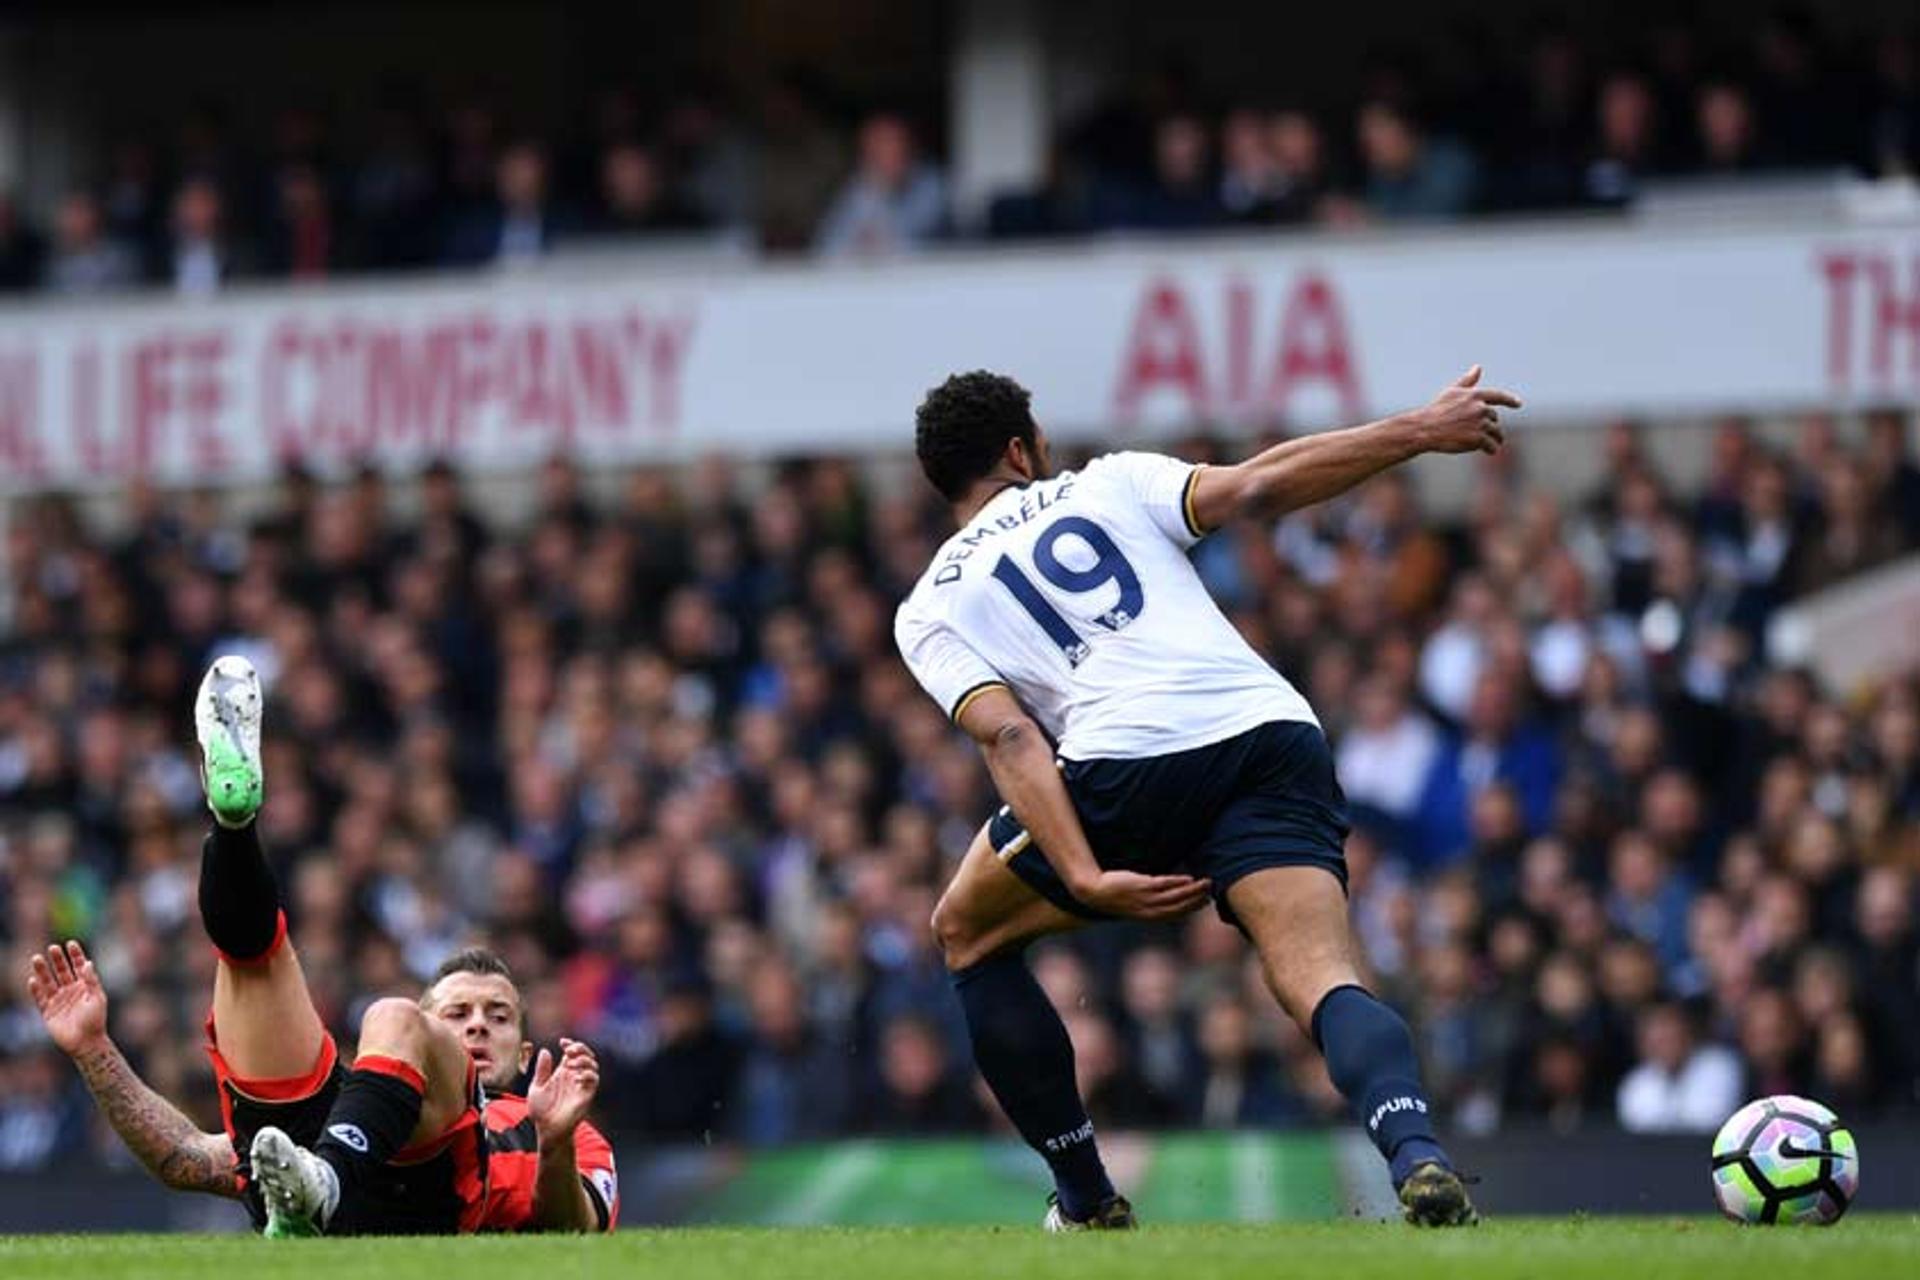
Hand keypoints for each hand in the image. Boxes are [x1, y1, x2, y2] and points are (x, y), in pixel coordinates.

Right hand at [27, 941, 108, 1055]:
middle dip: (57, 960)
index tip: (70, 943)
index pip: (79, 967)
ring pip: (48, 982)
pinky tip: (32, 980)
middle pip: (62, 971)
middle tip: (52, 948)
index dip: (75, 955)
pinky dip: (36, 989)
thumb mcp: (97, 998)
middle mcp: (71, 991)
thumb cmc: (96, 1020)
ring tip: (36, 958)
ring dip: (42, 971)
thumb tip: (87, 962)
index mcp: (85, 986)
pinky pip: (40, 998)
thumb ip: (91, 980)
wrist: (86, 1043)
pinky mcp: (48, 1011)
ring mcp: (59, 1000)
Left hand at [527, 1037, 599, 1143]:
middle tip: (569, 1050)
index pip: (573, 1052)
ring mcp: (581, 1086)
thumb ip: (542, 1070)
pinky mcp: (586, 1096)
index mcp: (563, 1072)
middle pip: (586, 1055)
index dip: (571, 1044)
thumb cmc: (541, 1111)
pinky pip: (594, 1081)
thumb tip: (545, 1050)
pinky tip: (576, 1077)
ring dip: (584, 1060)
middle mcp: (574, 1076)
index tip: (562, 1042)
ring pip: (593, 1065)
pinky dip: (587, 1075)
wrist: (546, 1129)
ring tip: (571, 1064)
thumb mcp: (536, 1087)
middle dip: (581, 1048)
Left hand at [1069, 870, 1212, 920]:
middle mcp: (1150, 910)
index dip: (1191, 909)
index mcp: (1149, 916)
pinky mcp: (1143, 886)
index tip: (1205, 903)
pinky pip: (1164, 884)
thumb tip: (1160, 896)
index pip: (1175, 914)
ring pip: (1175, 896)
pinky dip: (1178, 882)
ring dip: (1193, 890)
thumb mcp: (1133, 903)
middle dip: (1197, 900)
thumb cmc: (1113, 897)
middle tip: (1213, 893)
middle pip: (1180, 906)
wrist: (1095, 893)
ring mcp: (1147, 898)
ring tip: (1206, 883)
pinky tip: (1188, 878)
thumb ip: (1148, 902)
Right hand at [1409, 365, 1521, 455]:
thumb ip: (1467, 382)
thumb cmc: (1436, 411)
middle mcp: (1480, 408)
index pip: (1498, 396)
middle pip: (1494, 418)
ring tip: (1490, 445)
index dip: (1510, 400)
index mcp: (1475, 395)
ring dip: (1494, 439)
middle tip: (1478, 433)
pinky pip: (1491, 445)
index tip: (1518, 404)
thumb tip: (1478, 367)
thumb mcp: (1452, 393)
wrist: (1425, 429)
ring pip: (1496, 432)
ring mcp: (1480, 423)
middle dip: (1489, 425)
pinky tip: (1489, 452)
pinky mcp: (1478, 439)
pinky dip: (1491, 449)